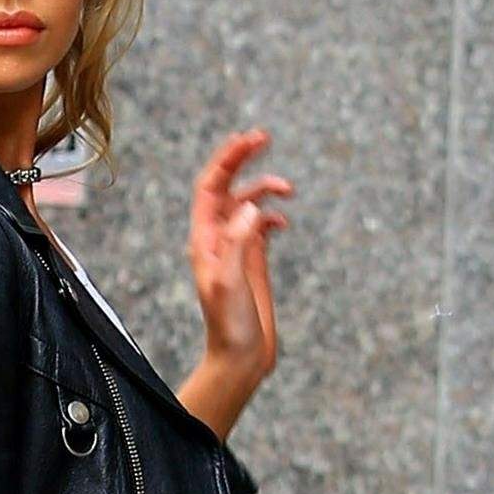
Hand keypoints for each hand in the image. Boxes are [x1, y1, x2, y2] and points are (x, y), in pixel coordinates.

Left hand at [177, 128, 292, 436]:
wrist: (240, 357)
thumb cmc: (228, 325)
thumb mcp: (230, 282)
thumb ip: (238, 243)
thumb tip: (251, 207)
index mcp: (204, 239)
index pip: (210, 187)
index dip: (227, 159)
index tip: (250, 140)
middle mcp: (217, 238)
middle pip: (227, 186)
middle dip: (243, 159)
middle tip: (265, 136)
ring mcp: (236, 246)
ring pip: (248, 202)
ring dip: (266, 188)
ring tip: (289, 189)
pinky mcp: (252, 258)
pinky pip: (261, 223)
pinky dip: (273, 214)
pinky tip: (284, 221)